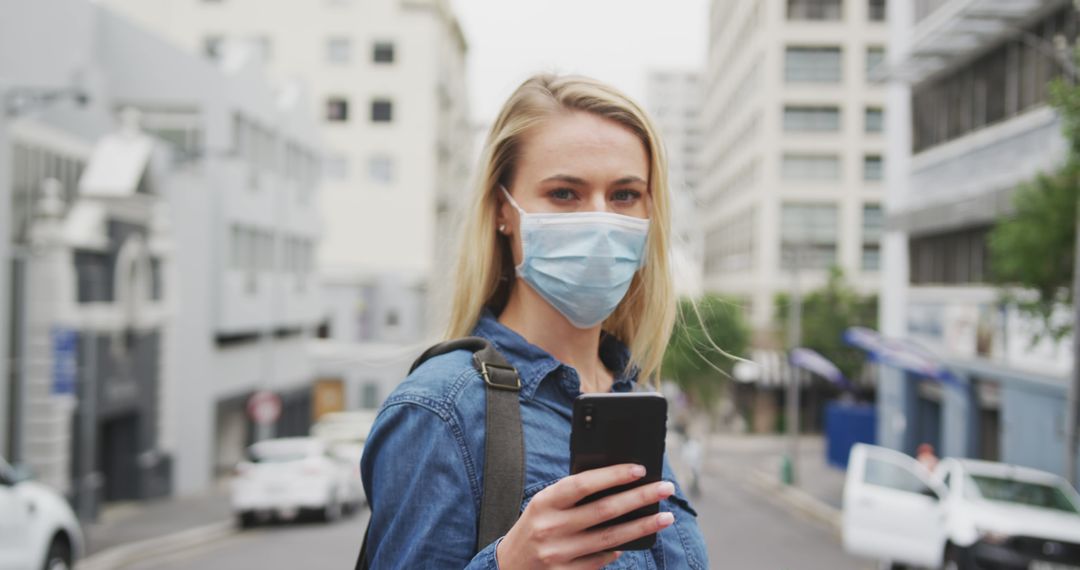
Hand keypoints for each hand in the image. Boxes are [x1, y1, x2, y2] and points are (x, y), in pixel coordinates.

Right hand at [495, 464, 675, 568]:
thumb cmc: (536, 525)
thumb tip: (619, 485)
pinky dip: (619, 550)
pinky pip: (601, 560)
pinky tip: (633, 540)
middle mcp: (551, 528)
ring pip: (611, 539)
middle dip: (640, 498)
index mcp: (545, 502)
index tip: (640, 469)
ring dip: (642, 527)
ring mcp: (559, 554)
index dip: (613, 475)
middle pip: (605, 511)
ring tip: (665, 517)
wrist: (508, 566)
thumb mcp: (545, 504)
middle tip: (665, 488)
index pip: (583, 484)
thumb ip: (573, 495)